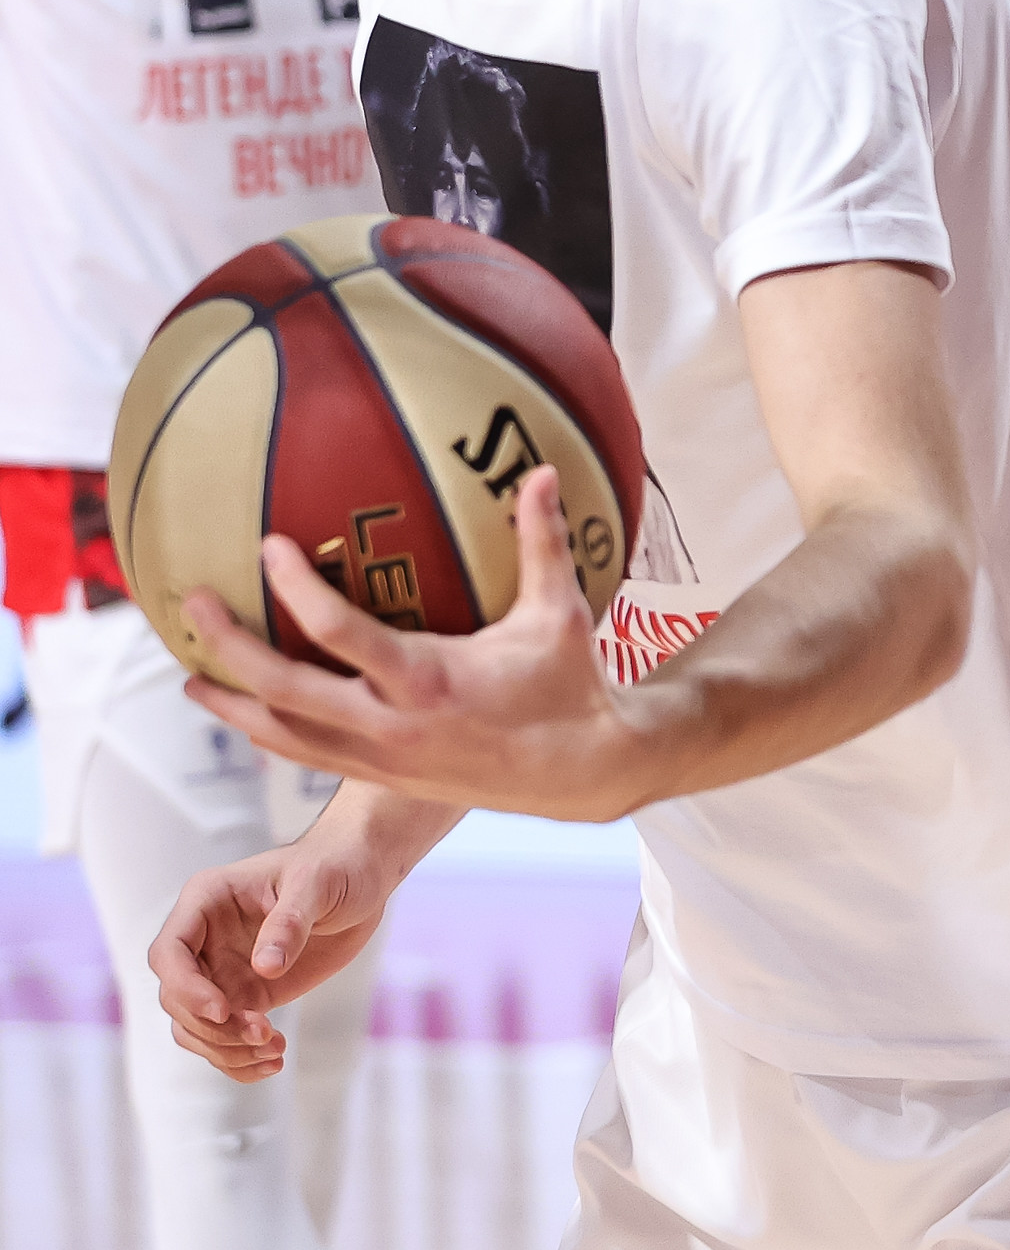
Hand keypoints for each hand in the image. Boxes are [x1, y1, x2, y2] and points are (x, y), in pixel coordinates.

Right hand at [149, 822, 401, 1079]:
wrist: (361, 875)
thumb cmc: (336, 864)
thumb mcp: (317, 883)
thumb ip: (290, 922)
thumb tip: (265, 968)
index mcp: (206, 902)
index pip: (169, 954)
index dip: (186, 988)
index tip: (223, 1010)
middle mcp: (203, 941)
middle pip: (177, 1000)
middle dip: (214, 1027)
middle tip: (264, 1033)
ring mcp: (221, 971)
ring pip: (195, 1027)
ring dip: (227, 1050)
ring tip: (275, 1052)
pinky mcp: (247, 995)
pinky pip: (225, 1037)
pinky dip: (240, 1059)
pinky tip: (273, 1062)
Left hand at [180, 468, 655, 822]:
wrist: (578, 773)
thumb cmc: (570, 686)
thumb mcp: (560, 611)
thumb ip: (542, 542)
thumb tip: (541, 472)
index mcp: (428, 678)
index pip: (339, 632)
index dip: (296, 588)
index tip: (268, 547)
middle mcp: (392, 723)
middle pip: (285, 690)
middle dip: (230, 649)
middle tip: (195, 607)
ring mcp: (380, 756)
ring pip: (282, 734)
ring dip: (232, 703)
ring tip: (191, 674)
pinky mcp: (381, 777)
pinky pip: (306, 755)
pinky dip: (266, 733)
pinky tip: (246, 714)